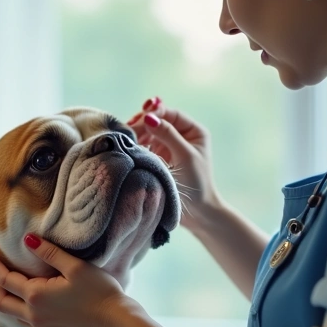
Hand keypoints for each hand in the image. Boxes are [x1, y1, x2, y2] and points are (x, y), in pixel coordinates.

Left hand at [0, 233, 138, 326]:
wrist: (117, 324)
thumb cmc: (100, 293)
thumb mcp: (75, 267)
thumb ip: (49, 253)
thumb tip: (27, 240)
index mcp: (36, 297)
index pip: (6, 280)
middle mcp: (34, 316)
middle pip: (1, 301)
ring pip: (12, 314)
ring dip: (3, 297)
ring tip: (1, 282)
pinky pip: (26, 323)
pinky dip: (17, 309)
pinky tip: (23, 301)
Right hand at [127, 97, 222, 230]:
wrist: (197, 212)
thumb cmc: (197, 183)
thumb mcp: (184, 156)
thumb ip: (168, 134)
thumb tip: (149, 116)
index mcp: (194, 131)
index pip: (170, 114)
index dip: (154, 114)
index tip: (139, 121)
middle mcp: (182, 136)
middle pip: (158, 120)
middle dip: (143, 123)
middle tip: (128, 130)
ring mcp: (170, 147)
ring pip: (150, 132)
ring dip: (138, 133)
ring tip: (128, 139)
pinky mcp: (160, 159)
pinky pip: (146, 145)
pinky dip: (138, 144)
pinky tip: (131, 147)